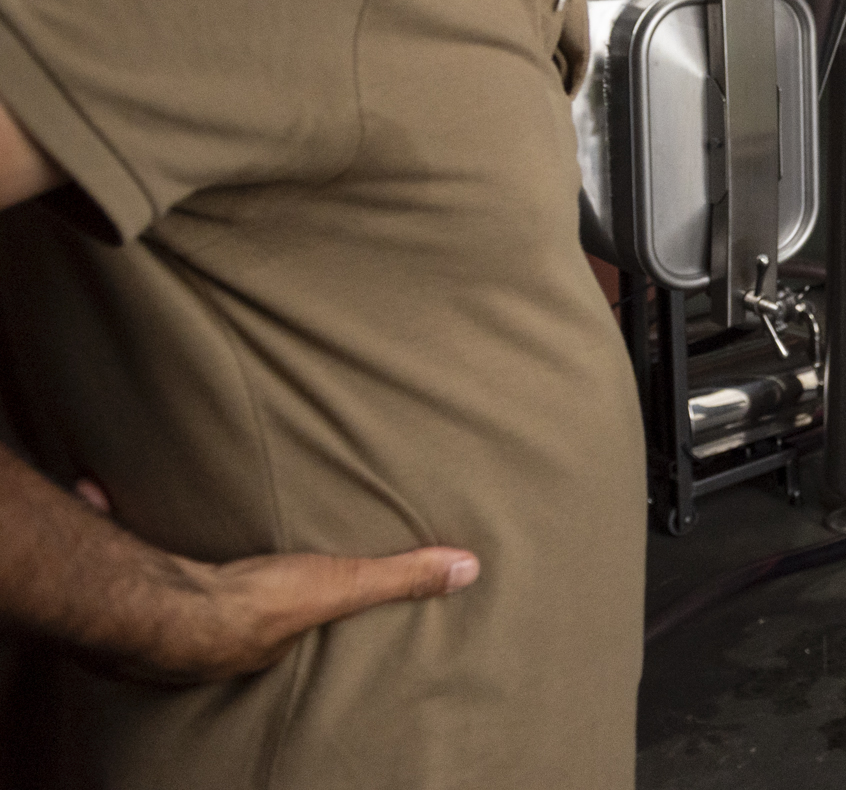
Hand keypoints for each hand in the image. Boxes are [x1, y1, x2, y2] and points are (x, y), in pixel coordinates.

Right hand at [116, 543, 481, 684]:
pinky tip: (99, 482)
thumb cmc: (250, 602)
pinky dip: (107, 510)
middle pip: (213, 604)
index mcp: (255, 642)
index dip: (284, 604)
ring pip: (158, 580)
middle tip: (226, 554)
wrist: (153, 606)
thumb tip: (469, 570)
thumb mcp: (344, 584)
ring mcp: (149, 615)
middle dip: (214, 578)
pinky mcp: (113, 580)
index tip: (287, 583)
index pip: (276, 627)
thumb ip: (402, 576)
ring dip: (159, 551)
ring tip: (166, 523)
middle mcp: (198, 640)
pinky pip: (110, 548)